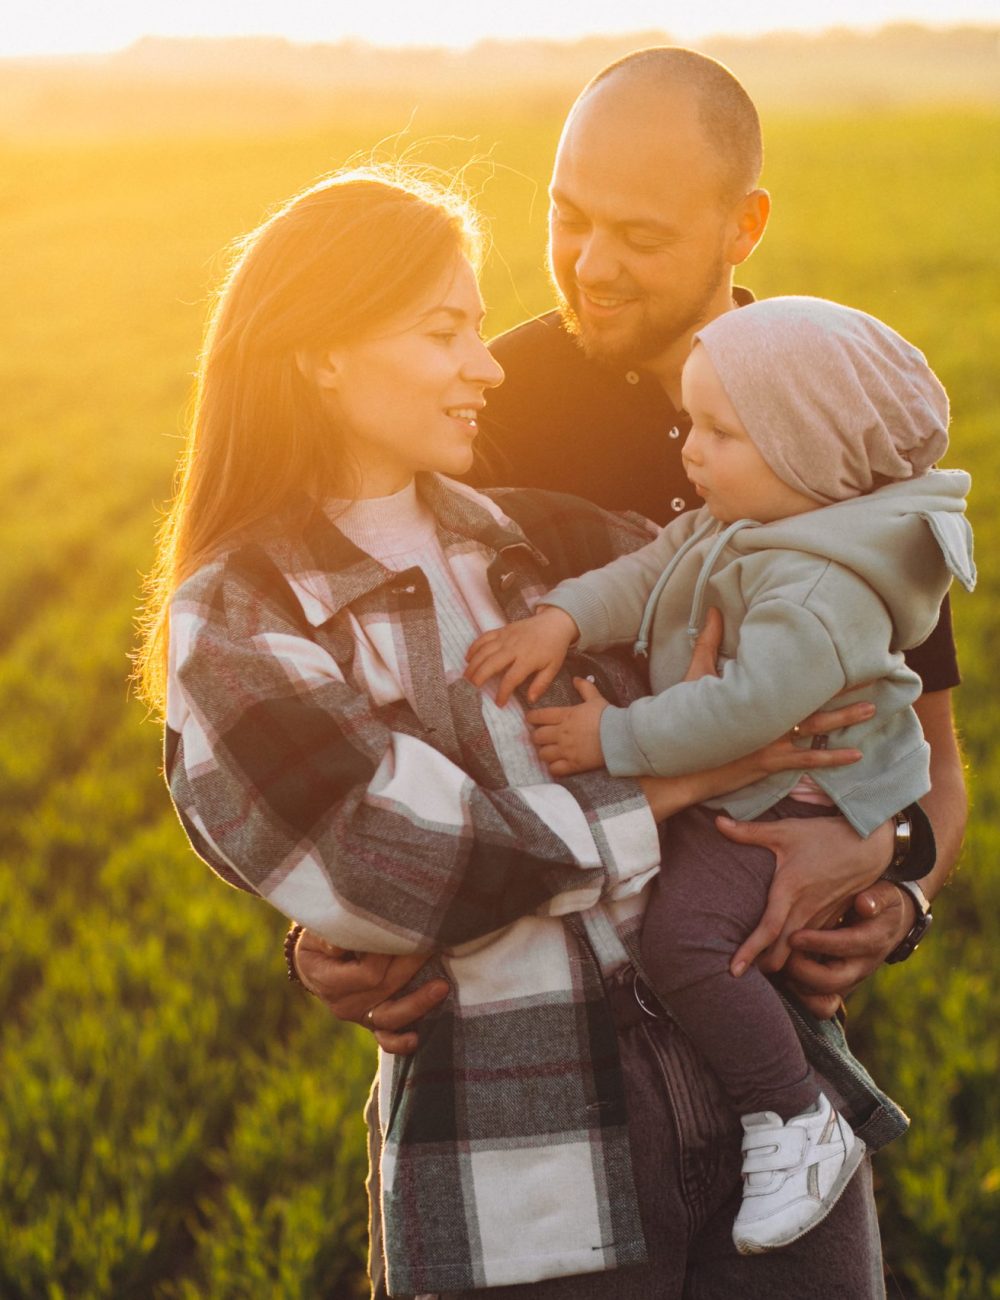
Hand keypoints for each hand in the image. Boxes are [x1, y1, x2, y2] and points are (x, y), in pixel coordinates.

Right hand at [293, 930, 448, 1054]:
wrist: (312, 965)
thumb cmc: (317, 942)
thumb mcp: (315, 934)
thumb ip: (328, 938)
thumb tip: (342, 938)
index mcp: (330, 982)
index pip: (367, 973)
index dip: (388, 954)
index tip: (402, 932)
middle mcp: (345, 1005)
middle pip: (385, 990)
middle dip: (411, 967)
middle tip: (432, 942)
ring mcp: (359, 1016)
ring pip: (390, 1018)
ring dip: (419, 1003)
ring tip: (442, 987)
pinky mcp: (371, 1021)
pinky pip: (385, 1038)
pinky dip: (400, 1041)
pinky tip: (417, 1038)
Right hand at [465, 606, 578, 706]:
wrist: (554, 622)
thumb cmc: (554, 647)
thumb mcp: (553, 668)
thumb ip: (541, 684)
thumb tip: (531, 700)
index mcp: (527, 659)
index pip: (511, 679)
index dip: (503, 693)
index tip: (499, 703)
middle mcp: (513, 648)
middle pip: (490, 664)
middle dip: (478, 678)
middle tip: (470, 689)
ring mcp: (506, 637)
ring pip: (483, 651)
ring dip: (472, 665)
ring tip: (466, 677)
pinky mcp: (502, 630)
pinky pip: (484, 638)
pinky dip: (474, 647)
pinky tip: (468, 658)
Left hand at [526, 677, 608, 773]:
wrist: (620, 736)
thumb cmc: (608, 716)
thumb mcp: (595, 698)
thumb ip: (584, 688)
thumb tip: (576, 678)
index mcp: (565, 716)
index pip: (539, 716)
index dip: (532, 718)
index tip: (530, 719)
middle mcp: (561, 733)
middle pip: (537, 737)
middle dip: (537, 737)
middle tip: (540, 737)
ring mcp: (566, 750)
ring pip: (543, 754)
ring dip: (544, 752)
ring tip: (548, 751)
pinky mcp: (573, 764)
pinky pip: (555, 769)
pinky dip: (553, 767)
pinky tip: (556, 765)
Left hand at [724, 813, 892, 976]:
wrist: (869, 844)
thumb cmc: (823, 835)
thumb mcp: (785, 830)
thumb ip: (749, 831)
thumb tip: (717, 821)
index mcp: (790, 889)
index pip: (768, 929)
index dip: (750, 951)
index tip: (733, 970)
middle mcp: (806, 910)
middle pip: (783, 953)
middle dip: (762, 966)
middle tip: (739, 972)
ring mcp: (821, 918)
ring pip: (798, 954)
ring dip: (780, 963)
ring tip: (756, 969)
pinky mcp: (832, 920)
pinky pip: (812, 946)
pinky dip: (797, 954)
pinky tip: (783, 955)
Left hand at [780, 880, 916, 1018]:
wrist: (893, 926)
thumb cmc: (882, 904)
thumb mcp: (885, 895)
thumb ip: (875, 899)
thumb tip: (864, 904)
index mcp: (873, 941)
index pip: (845, 946)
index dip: (818, 943)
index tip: (794, 936)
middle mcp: (861, 967)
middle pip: (831, 981)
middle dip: (802, 970)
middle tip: (781, 953)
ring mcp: (848, 981)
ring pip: (822, 1000)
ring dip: (797, 986)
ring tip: (777, 965)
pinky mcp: (837, 988)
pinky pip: (819, 1005)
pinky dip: (799, 996)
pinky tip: (782, 976)